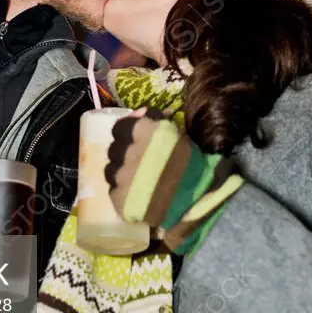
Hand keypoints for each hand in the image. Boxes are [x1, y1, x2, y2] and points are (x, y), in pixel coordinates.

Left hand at [105, 107, 243, 254]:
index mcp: (142, 131)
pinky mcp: (120, 200)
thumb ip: (153, 120)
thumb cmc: (192, 163)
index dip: (126, 133)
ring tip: (138, 180)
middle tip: (139, 162)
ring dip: (121, 173)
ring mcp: (121, 178)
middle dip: (124, 155)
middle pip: (114, 150)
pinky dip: (123, 193)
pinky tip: (137, 195)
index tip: (134, 140)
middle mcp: (128, 152)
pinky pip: (114, 192)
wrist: (200, 198)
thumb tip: (139, 112)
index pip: (119, 128)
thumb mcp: (175, 133)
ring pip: (111, 171)